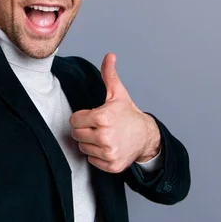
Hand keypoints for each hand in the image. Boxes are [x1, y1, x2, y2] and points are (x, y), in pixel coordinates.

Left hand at [69, 53, 160, 172]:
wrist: (146, 136)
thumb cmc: (127, 113)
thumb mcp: (118, 93)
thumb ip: (109, 74)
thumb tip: (110, 55)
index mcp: (103, 117)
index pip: (74, 121)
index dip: (81, 118)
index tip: (91, 117)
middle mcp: (105, 136)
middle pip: (76, 135)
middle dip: (84, 130)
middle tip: (96, 127)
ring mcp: (109, 152)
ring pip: (83, 148)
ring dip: (89, 143)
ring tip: (102, 136)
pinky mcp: (111, 165)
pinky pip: (91, 161)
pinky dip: (96, 155)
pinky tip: (107, 147)